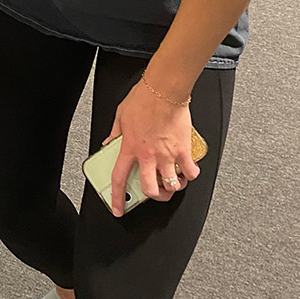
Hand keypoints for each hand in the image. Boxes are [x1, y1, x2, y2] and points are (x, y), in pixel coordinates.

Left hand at [103, 78, 199, 216]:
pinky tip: (187, 171)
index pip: (119, 178)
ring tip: (171, 181)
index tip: (118, 209)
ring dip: (172, 187)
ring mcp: (167, 154)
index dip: (117, 198)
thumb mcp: (121, 115)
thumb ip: (115, 132)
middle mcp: (148, 155)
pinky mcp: (183, 150)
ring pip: (171, 185)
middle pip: (149, 189)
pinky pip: (190, 172)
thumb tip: (109, 142)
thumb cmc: (143, 98)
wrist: (164, 89)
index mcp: (130, 147)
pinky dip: (190, 175)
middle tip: (154, 191)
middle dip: (152, 196)